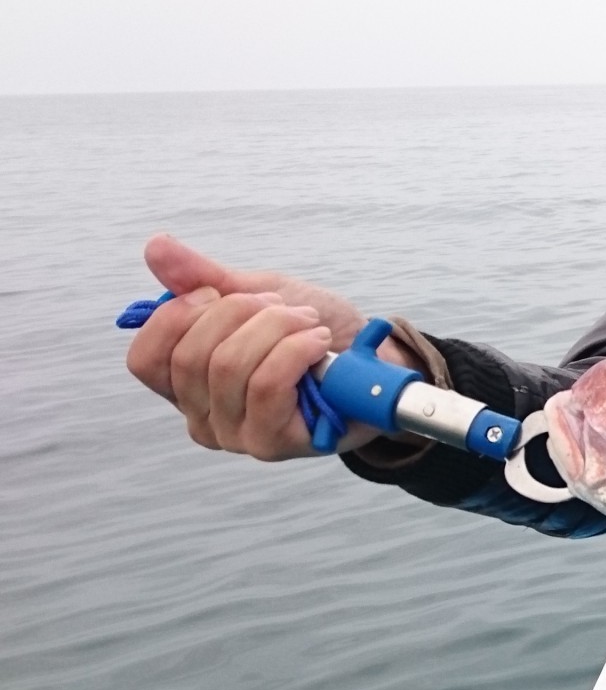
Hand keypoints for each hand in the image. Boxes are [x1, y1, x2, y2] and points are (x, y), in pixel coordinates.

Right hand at [125, 235, 399, 459]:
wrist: (377, 361)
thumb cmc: (315, 334)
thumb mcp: (258, 295)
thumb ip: (204, 277)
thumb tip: (156, 247)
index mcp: (186, 383)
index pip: (145, 359)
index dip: (178, 316)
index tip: (222, 293)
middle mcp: (201, 416)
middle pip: (191, 356)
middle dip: (242, 312)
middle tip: (283, 307)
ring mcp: (236, 435)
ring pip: (231, 366)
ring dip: (278, 327)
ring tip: (309, 324)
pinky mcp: (274, 442)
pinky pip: (267, 385)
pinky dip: (296, 350)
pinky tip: (319, 343)